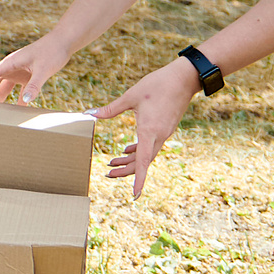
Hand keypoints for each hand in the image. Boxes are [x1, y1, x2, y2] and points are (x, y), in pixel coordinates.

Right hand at [0, 35, 68, 103]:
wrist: (63, 42)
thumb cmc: (52, 51)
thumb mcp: (43, 70)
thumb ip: (33, 86)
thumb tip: (24, 103)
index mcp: (9, 64)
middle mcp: (10, 68)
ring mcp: (18, 72)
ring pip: (2, 87)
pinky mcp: (28, 75)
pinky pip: (18, 90)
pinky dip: (16, 100)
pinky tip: (15, 109)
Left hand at [97, 60, 200, 197]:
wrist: (184, 78)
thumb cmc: (157, 85)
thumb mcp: (131, 96)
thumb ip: (111, 109)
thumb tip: (90, 114)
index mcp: (149, 130)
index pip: (143, 161)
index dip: (138, 179)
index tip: (135, 195)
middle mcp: (158, 135)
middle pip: (142, 161)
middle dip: (125, 170)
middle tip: (107, 172)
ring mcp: (164, 133)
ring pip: (146, 154)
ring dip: (131, 160)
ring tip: (112, 161)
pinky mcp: (165, 128)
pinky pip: (151, 146)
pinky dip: (138, 150)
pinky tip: (127, 149)